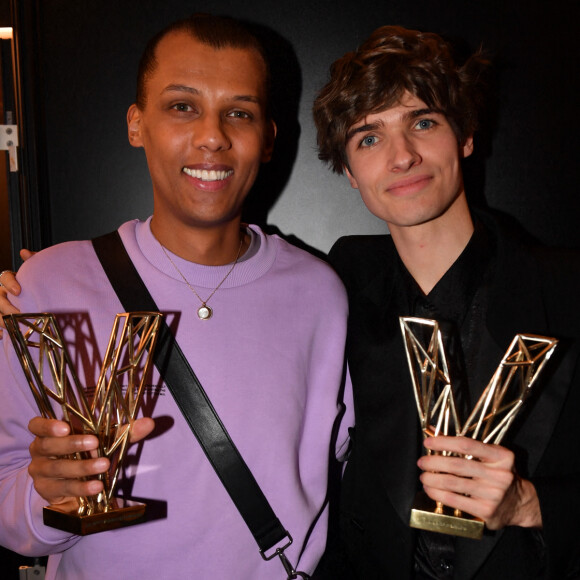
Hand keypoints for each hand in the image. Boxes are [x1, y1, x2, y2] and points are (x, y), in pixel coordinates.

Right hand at [0, 249, 33, 335]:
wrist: (42, 298)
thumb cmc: (38, 285)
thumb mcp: (37, 273)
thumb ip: (32, 261)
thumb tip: (24, 252)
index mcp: (11, 280)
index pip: (5, 277)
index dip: (10, 283)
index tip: (18, 291)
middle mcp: (2, 292)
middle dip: (7, 306)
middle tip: (19, 314)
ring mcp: (0, 306)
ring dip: (1, 320)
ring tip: (11, 327)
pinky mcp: (2, 318)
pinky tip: (3, 336)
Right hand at [28, 416, 154, 507]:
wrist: (73, 486)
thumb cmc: (88, 453)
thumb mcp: (105, 439)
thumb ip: (124, 431)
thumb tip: (150, 423)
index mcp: (48, 433)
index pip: (36, 426)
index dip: (47, 426)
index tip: (65, 426)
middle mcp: (40, 452)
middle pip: (48, 447)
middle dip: (72, 444)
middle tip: (95, 443)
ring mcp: (42, 474)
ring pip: (58, 469)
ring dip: (82, 468)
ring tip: (103, 466)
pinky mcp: (48, 493)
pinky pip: (64, 490)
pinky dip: (82, 488)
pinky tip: (97, 487)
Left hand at [418, 436, 541, 529]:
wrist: (521, 504)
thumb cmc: (498, 475)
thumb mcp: (491, 456)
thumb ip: (466, 445)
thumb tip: (433, 431)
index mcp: (501, 456)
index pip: (467, 444)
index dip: (444, 442)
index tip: (428, 442)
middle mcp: (499, 474)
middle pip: (457, 465)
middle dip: (434, 462)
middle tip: (421, 462)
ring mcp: (493, 494)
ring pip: (453, 483)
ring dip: (432, 479)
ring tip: (423, 476)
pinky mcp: (486, 511)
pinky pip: (455, 500)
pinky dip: (438, 494)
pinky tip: (430, 490)